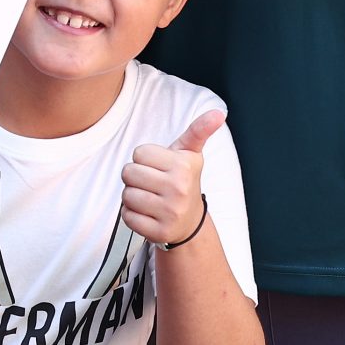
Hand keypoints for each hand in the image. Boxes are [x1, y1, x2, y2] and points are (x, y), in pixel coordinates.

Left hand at [123, 109, 222, 246]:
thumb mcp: (190, 154)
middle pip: (128, 172)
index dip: (145, 159)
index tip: (160, 167)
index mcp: (184, 166)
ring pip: (126, 195)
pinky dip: (132, 215)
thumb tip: (218, 113)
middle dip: (135, 177)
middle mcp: (179, 189)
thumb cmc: (183, 181)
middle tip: (152, 184)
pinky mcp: (158, 232)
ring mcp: (169, 213)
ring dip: (132, 196)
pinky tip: (147, 213)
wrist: (190, 222)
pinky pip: (127, 216)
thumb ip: (199, 131)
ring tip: (150, 198)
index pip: (139, 153)